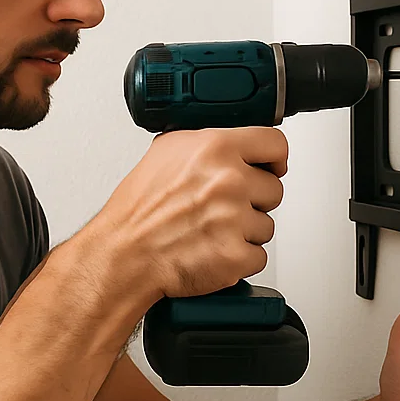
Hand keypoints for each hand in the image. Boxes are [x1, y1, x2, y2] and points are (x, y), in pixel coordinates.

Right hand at [92, 127, 287, 300]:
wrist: (124, 255)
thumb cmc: (139, 210)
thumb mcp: (165, 153)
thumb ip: (205, 143)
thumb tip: (234, 141)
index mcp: (215, 149)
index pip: (275, 144)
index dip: (274, 158)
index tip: (270, 167)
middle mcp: (228, 181)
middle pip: (274, 189)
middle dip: (253, 200)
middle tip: (221, 207)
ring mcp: (234, 219)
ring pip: (267, 225)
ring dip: (246, 231)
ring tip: (212, 230)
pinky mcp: (236, 255)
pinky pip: (259, 256)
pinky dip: (240, 259)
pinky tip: (213, 250)